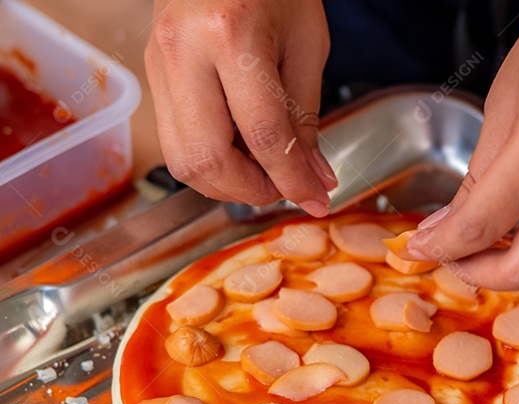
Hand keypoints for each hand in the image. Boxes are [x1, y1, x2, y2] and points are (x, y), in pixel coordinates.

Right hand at [145, 0, 336, 215]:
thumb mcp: (307, 45)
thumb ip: (306, 118)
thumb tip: (314, 178)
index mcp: (231, 36)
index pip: (263, 136)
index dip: (293, 180)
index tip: (317, 200)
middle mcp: (183, 51)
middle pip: (208, 160)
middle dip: (252, 191)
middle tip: (286, 187)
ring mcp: (157, 63)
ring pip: (182, 161)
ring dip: (227, 183)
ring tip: (264, 170)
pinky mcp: (150, 73)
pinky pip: (176, 141)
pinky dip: (211, 161)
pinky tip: (240, 150)